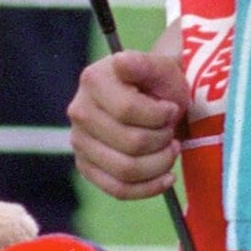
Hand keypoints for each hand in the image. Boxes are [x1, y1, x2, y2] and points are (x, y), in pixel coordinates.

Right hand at [68, 51, 188, 200]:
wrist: (153, 102)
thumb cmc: (158, 84)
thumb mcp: (159, 68)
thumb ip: (143, 63)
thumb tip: (122, 61)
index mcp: (93, 80)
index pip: (127, 111)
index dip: (159, 116)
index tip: (171, 110)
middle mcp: (79, 111)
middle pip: (131, 144)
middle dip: (162, 140)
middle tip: (170, 131)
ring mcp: (79, 141)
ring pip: (126, 170)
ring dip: (160, 164)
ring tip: (169, 149)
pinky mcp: (86, 166)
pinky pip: (118, 189)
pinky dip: (148, 187)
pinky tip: (166, 177)